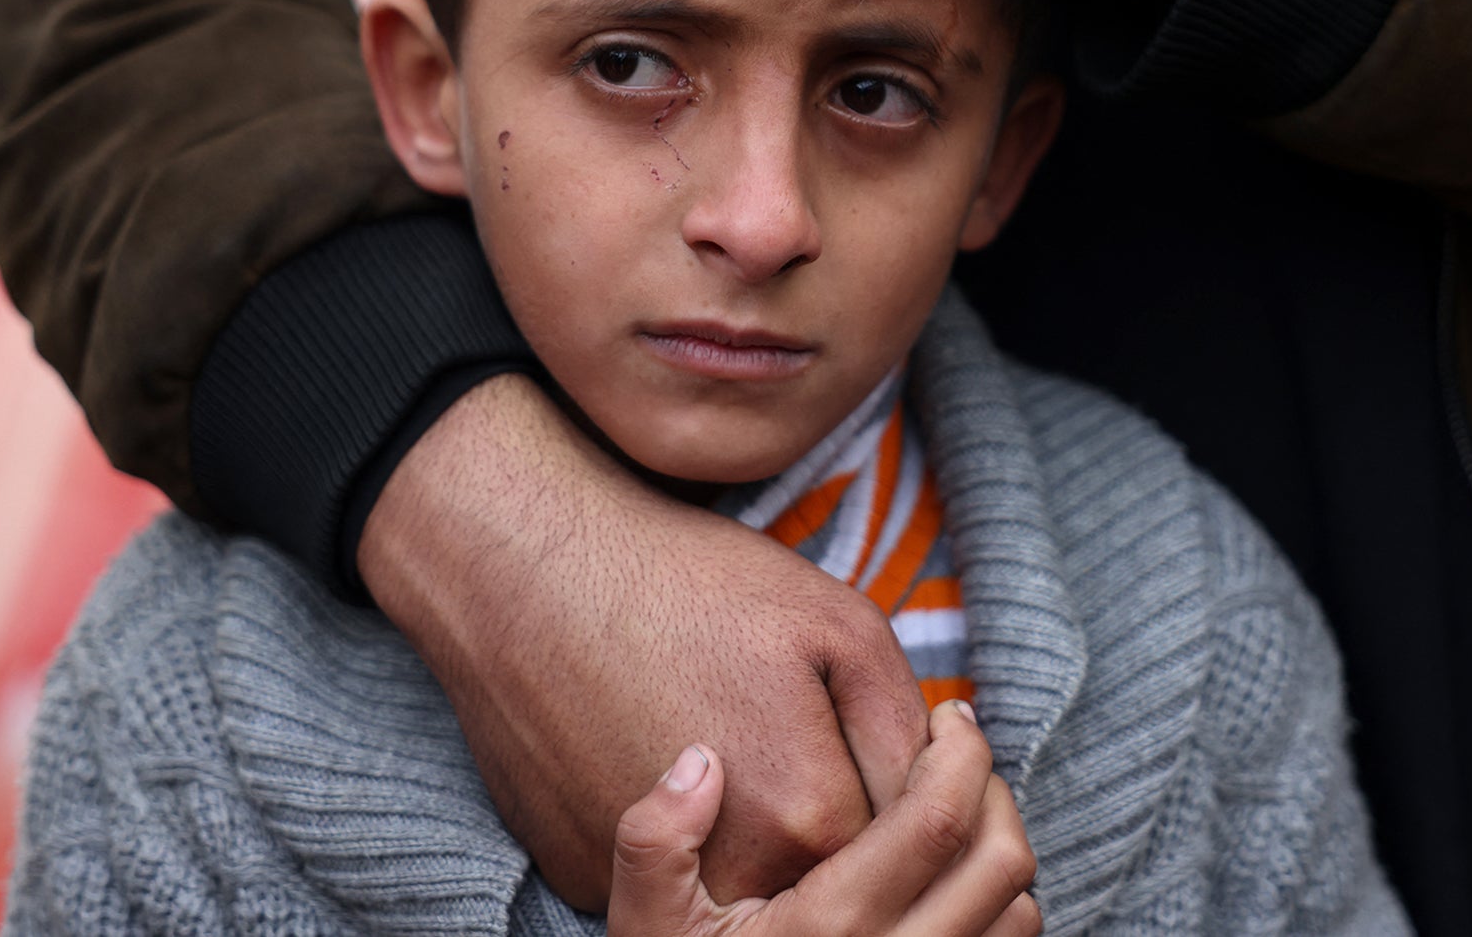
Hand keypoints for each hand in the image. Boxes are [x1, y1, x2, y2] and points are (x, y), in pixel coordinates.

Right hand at [359, 373, 930, 910]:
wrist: (529, 574)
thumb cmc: (692, 583)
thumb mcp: (841, 625)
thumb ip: (907, 724)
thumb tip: (941, 786)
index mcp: (810, 818)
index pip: (916, 845)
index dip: (934, 793)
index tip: (931, 743)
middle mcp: (734, 882)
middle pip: (842, 884)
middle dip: (871, 828)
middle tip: (856, 749)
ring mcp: (648, 892)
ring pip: (763, 897)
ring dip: (790, 848)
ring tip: (778, 756)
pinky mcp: (586, 881)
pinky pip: (681, 885)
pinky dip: (702, 847)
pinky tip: (695, 764)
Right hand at [610, 703, 1041, 936]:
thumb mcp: (645, 924)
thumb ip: (655, 839)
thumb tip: (701, 761)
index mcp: (831, 927)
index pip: (940, 818)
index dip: (964, 751)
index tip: (950, 716)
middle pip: (1003, 862)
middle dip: (994, 789)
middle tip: (957, 757)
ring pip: (1020, 916)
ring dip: (999, 852)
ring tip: (957, 815)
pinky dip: (999, 910)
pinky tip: (952, 881)